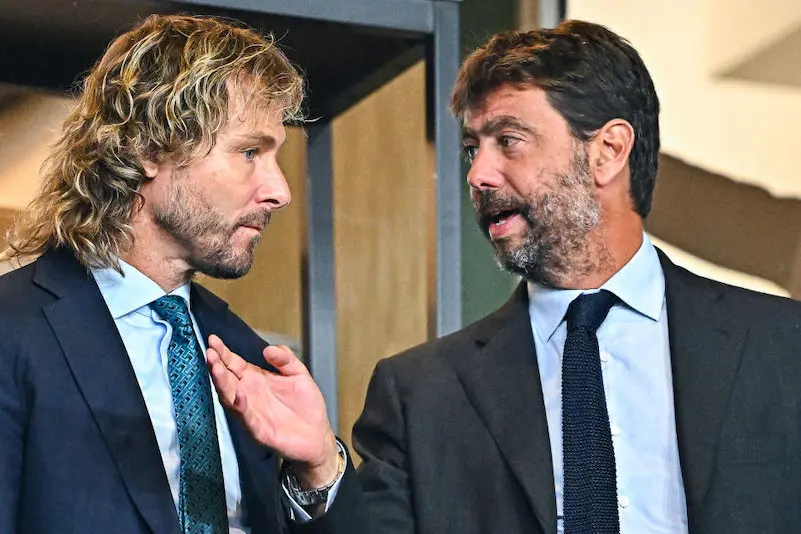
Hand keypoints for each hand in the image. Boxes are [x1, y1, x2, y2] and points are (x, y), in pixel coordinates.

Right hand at [206, 334, 339, 486]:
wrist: (317, 435)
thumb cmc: (306, 406)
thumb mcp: (299, 374)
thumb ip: (285, 359)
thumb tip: (269, 348)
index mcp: (257, 380)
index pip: (234, 364)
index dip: (224, 353)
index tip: (214, 340)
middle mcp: (250, 395)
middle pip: (228, 379)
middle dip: (217, 366)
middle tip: (210, 352)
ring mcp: (252, 413)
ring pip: (231, 397)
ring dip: (223, 384)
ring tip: (216, 369)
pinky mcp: (260, 430)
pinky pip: (248, 418)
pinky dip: (242, 408)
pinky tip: (239, 396)